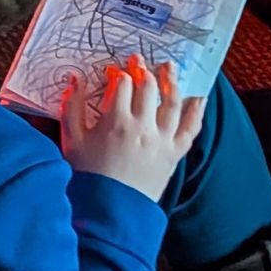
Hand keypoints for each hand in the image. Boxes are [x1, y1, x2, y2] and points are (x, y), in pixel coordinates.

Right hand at [59, 54, 204, 201]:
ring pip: (172, 102)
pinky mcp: (174, 154)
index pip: (123, 84)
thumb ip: (71, 107)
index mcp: (116, 121)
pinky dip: (197, 111)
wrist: (111, 210)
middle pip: (149, 87)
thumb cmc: (88, 175)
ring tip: (169, 67)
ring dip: (171, 81)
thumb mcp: (72, 139)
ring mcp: (162, 140)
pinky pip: (191, 129)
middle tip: (139, 60)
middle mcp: (143, 127)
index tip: (115, 71)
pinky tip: (199, 98)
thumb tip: (74, 80)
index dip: (119, 73)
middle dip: (143, 69)